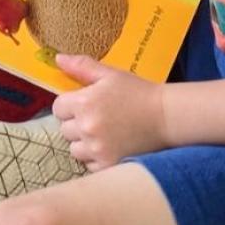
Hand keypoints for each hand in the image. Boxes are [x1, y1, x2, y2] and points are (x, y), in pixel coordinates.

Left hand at [50, 55, 171, 169]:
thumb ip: (81, 67)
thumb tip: (58, 59)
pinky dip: (97, 158)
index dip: (71, 106)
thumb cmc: (139, 93)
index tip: (87, 105)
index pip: (58, 108)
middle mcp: (86, 127)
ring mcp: (96, 149)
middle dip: (78, 124)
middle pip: (65, 130)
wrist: (166, 117)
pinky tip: (112, 147)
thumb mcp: (110, 75)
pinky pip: (89, 165)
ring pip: (75, 150)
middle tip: (100, 119)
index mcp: (84, 103)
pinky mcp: (107, 165)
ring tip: (105, 135)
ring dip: (85, 144)